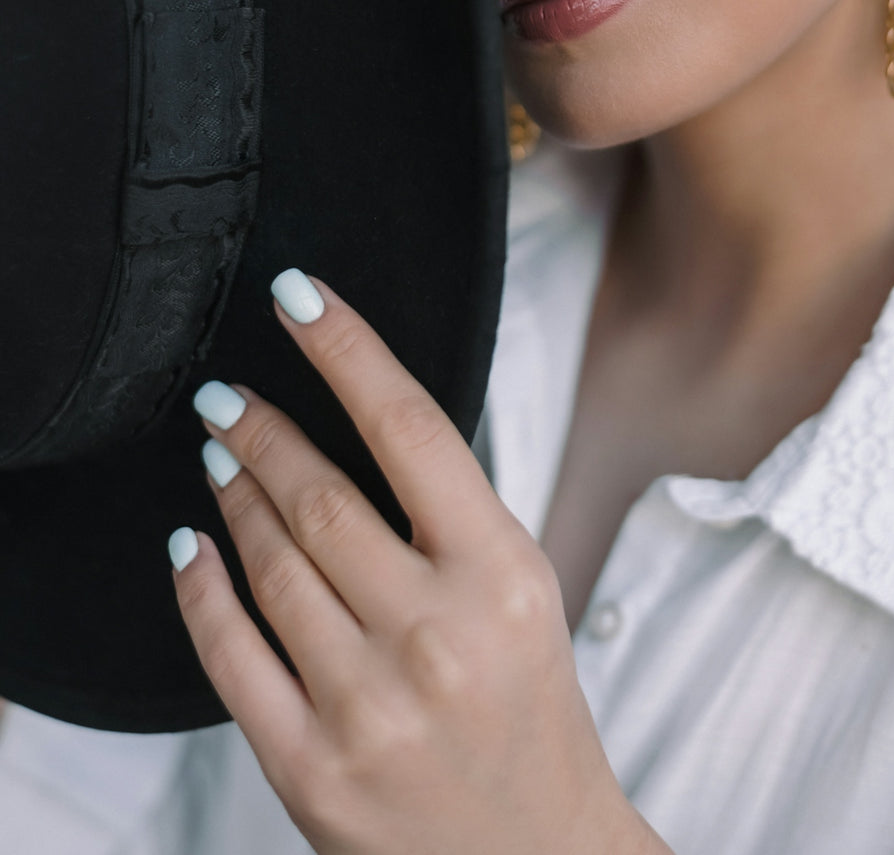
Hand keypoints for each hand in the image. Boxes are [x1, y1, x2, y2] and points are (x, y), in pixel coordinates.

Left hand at [171, 271, 671, 854]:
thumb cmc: (529, 711)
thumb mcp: (525, 591)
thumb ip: (451, 513)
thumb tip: (359, 417)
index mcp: (502, 573)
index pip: (410, 427)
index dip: (345, 350)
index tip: (298, 296)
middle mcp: (437, 633)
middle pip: (320, 495)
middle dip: (260, 428)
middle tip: (224, 393)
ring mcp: (368, 705)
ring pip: (271, 564)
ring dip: (233, 494)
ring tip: (217, 453)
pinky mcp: (312, 769)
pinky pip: (231, 657)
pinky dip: (200, 590)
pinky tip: (191, 546)